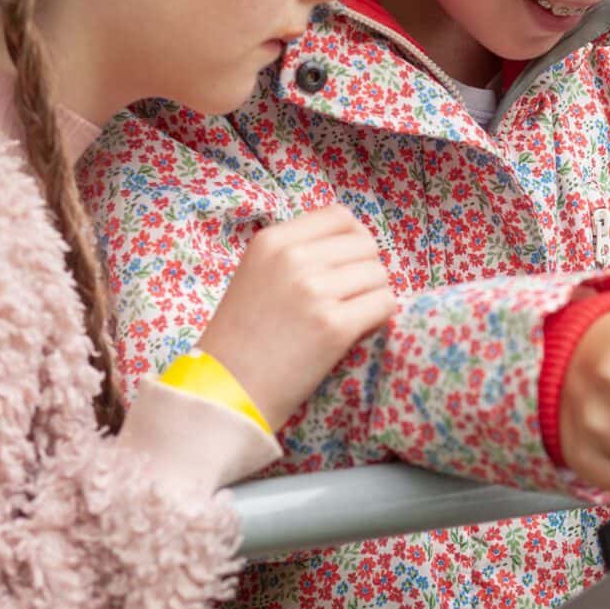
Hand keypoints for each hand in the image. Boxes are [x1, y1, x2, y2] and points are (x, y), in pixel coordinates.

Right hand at [196, 206, 397, 429]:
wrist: (224, 392)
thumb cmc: (240, 339)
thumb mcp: (255, 276)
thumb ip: (295, 255)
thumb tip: (353, 245)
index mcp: (271, 241)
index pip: (339, 216)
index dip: (353, 240)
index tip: (349, 265)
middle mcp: (293, 258)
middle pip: (366, 245)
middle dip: (366, 272)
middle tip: (350, 299)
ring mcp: (314, 291)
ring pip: (379, 275)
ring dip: (373, 296)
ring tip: (349, 318)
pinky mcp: (334, 326)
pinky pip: (384, 304)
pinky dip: (378, 319)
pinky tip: (356, 333)